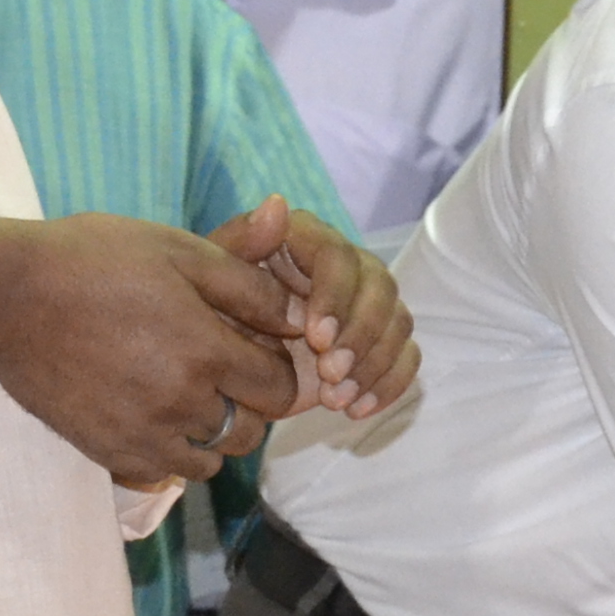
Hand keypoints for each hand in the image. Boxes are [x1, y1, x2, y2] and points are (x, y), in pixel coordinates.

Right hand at [0, 211, 310, 484]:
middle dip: (249, 405)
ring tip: (186, 393)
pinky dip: (169, 452)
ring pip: (208, 460)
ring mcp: (140, 435)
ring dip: (211, 433)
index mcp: (205, 352)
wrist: (7, 295)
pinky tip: (151, 413)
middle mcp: (179, 403)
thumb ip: (249, 287)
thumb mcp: (181, 252)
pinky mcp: (105, 452)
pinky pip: (161, 473)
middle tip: (222, 371)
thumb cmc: (94, 261)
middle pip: (250, 431)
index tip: (254, 348)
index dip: (276, 368)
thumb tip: (301, 316)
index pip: (280, 389)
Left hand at [213, 193, 416, 420]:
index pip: (341, 256)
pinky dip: (390, 384)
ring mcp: (365, 306)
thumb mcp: (212, 278)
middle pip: (381, 288)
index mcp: (308, 241)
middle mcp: (345, 267)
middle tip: (331, 375)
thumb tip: (277, 206)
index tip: (316, 339)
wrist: (218, 362)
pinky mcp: (375, 344)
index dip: (337, 297)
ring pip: (398, 322)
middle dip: (361, 336)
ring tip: (336, 400)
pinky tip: (358, 409)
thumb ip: (242, 242)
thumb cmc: (208, 311)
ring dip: (374, 364)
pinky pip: (406, 357)